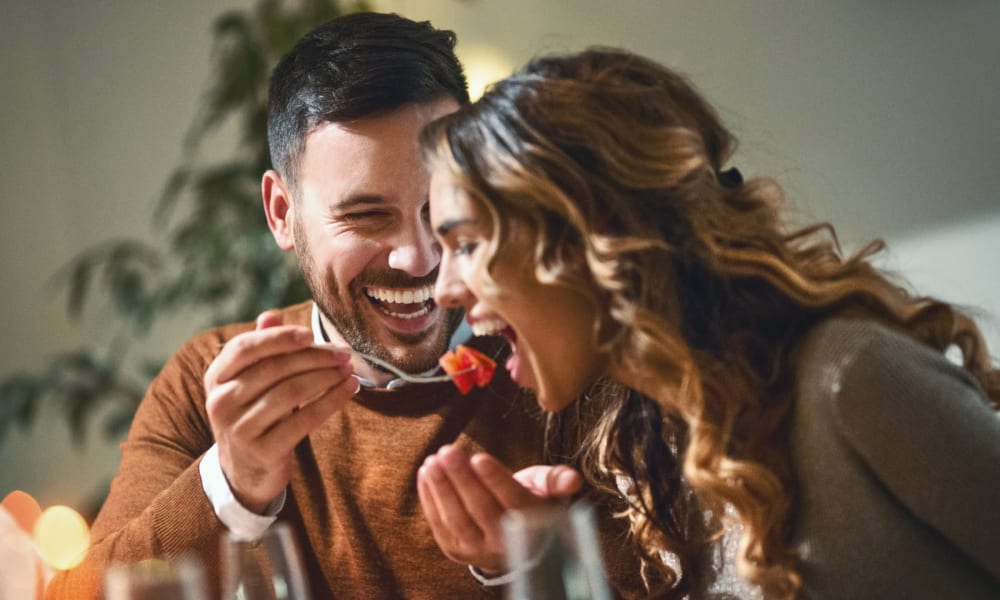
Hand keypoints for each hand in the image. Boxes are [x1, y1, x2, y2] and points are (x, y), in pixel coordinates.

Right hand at [204, 311, 358, 512]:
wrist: (244, 472)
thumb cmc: (253, 415)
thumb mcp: (248, 382)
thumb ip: (260, 349)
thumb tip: (272, 315)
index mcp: (215, 377)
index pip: (245, 347)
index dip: (279, 338)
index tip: (310, 334)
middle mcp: (220, 402)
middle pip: (274, 369)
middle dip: (314, 358)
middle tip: (343, 354)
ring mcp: (239, 428)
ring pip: (291, 393)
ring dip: (326, 378)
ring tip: (349, 370)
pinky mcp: (263, 450)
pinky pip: (304, 420)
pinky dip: (331, 402)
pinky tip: (348, 390)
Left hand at [417, 444, 581, 573]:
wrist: (516, 542)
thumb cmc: (532, 503)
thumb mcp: (548, 490)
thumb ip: (556, 480)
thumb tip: (574, 480)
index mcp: (532, 524)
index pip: (513, 501)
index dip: (495, 480)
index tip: (479, 457)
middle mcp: (506, 543)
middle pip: (481, 509)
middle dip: (462, 479)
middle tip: (448, 451)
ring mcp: (478, 550)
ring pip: (457, 519)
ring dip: (442, 489)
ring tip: (434, 461)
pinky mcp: (456, 550)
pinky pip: (440, 525)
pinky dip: (430, 499)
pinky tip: (426, 474)